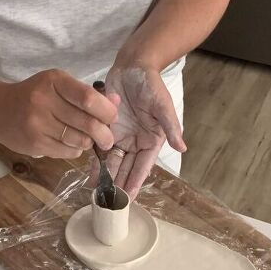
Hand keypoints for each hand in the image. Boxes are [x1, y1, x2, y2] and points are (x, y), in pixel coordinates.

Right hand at [0, 69, 118, 157]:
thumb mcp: (58, 86)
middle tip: (108, 139)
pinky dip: (75, 150)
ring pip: (79, 141)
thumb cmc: (34, 96)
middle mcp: (44, 101)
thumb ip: (87, 94)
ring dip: (89, 143)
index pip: (89, 98)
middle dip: (104, 134)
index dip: (107, 111)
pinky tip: (69, 143)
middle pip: (87, 123)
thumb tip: (116, 101)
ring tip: (86, 139)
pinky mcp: (35, 143)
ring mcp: (38, 124)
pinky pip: (67, 152)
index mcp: (54, 81)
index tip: (112, 118)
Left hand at [101, 65, 186, 199]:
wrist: (132, 66)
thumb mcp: (162, 105)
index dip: (136, 182)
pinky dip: (95, 161)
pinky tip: (88, 174)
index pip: (143, 166)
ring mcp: (120, 136)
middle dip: (118, 185)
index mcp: (151, 140)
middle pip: (126, 168)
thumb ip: (171, 127)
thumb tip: (182, 148)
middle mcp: (136, 142)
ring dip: (106, 177)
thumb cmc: (151, 84)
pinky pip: (99, 148)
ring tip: (97, 194)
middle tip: (109, 203)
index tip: (129, 198)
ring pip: (112, 162)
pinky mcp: (106, 129)